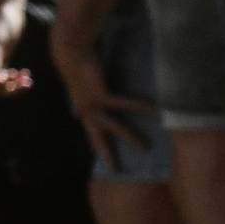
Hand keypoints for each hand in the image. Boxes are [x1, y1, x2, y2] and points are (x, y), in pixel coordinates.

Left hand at [52, 31, 152, 172]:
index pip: (91, 131)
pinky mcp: (101, 97)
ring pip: (113, 127)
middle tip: (116, 169)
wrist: (72, 54)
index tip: (100, 156)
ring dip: (129, 138)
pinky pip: (123, 104)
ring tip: (145, 147)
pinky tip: (152, 110)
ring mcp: (93, 106)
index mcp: (82, 109)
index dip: (96, 144)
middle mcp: (86, 112)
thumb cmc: (79, 64)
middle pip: (99, 137)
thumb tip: (99, 87)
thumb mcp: (85, 80)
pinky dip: (138, 106)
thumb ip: (91, 87)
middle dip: (107, 154)